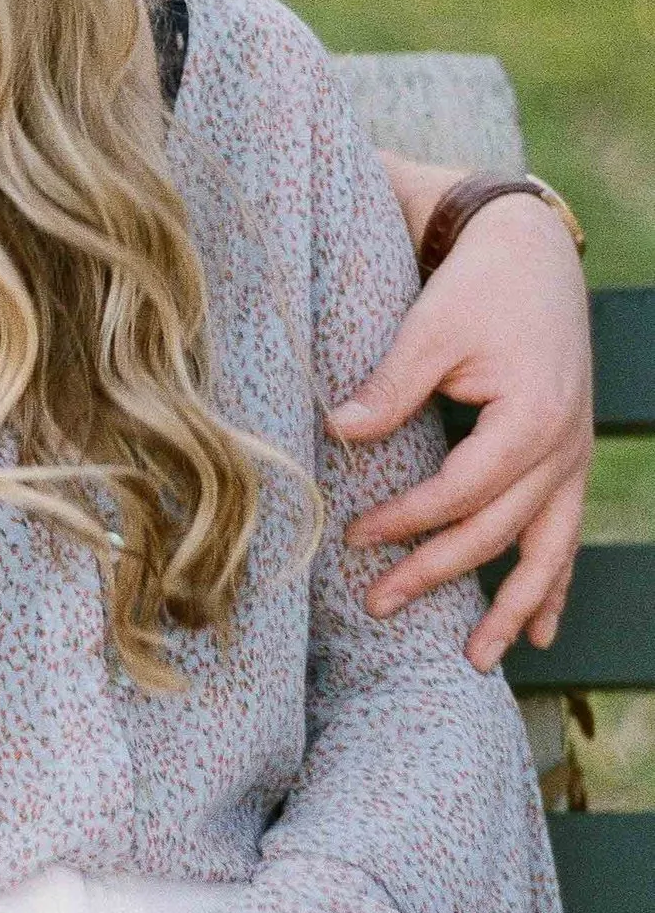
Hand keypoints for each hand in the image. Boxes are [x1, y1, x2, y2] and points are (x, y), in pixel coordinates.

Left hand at [331, 189, 591, 668]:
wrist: (532, 253)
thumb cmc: (478, 288)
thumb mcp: (430, 329)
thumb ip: (391, 386)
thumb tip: (339, 432)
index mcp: (531, 418)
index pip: (462, 493)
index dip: (407, 520)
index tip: (354, 538)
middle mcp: (563, 447)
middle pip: (497, 531)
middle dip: (437, 573)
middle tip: (378, 606)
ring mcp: (573, 458)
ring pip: (549, 550)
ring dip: (515, 608)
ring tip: (478, 659)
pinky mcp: (569, 459)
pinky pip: (566, 535)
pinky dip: (552, 583)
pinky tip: (539, 630)